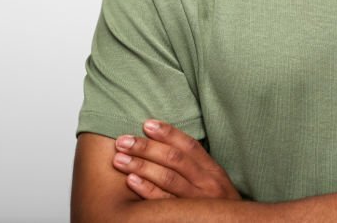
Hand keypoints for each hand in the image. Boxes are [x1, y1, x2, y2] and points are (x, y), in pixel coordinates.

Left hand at [112, 120, 241, 200]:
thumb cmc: (217, 204)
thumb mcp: (214, 182)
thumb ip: (195, 165)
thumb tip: (164, 143)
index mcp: (213, 171)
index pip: (189, 146)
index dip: (167, 133)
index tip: (146, 124)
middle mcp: (207, 184)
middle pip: (174, 159)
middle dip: (146, 147)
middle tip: (123, 140)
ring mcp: (197, 202)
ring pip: (168, 178)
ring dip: (141, 166)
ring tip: (119, 158)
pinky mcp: (186, 217)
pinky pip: (164, 202)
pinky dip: (147, 190)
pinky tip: (131, 180)